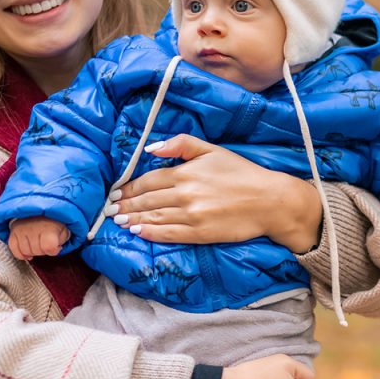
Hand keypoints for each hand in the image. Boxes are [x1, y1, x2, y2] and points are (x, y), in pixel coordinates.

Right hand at [7, 217, 69, 260]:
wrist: (41, 206)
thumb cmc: (54, 220)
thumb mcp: (64, 229)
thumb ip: (62, 240)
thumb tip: (55, 249)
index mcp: (48, 226)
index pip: (48, 247)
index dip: (53, 250)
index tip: (55, 247)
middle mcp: (33, 227)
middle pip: (37, 251)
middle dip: (43, 251)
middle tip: (46, 244)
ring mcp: (22, 229)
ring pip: (25, 251)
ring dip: (32, 252)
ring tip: (37, 246)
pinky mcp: (13, 230)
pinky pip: (13, 247)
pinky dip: (20, 253)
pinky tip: (27, 253)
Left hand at [108, 134, 323, 251]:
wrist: (269, 201)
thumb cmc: (243, 173)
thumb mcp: (212, 150)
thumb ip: (181, 144)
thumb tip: (151, 148)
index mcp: (186, 172)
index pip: (148, 180)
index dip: (129, 188)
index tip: (117, 193)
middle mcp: (185, 194)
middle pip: (147, 200)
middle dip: (126, 205)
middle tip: (110, 210)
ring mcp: (191, 215)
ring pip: (153, 218)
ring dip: (133, 220)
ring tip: (118, 221)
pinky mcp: (200, 233)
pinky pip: (168, 234)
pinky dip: (150, 233)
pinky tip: (137, 232)